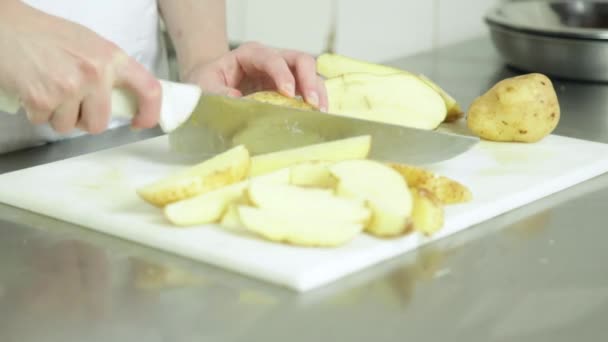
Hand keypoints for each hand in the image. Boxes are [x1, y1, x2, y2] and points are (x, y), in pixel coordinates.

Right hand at [0, 2, 160, 133]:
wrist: (6, 26)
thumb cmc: (48, 36)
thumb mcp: (91, 46)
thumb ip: (111, 71)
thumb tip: (128, 100)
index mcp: (113, 58)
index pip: (149, 89)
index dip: (149, 113)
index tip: (139, 123)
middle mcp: (95, 73)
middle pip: (99, 124)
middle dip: (83, 120)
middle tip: (71, 101)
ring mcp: (70, 86)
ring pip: (68, 127)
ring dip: (57, 116)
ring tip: (48, 89)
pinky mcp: (43, 98)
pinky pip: (43, 122)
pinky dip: (36, 112)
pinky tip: (32, 89)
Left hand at [182, 42, 327, 110]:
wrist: (211, 84)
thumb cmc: (208, 82)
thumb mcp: (205, 86)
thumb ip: (218, 92)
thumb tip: (238, 100)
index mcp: (250, 55)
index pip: (271, 58)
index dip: (282, 74)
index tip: (289, 93)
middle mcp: (271, 60)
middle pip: (299, 59)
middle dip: (309, 79)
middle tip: (312, 103)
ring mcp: (283, 73)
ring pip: (309, 73)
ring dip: (318, 91)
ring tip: (320, 112)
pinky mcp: (289, 87)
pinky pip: (308, 88)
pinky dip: (316, 100)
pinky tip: (317, 115)